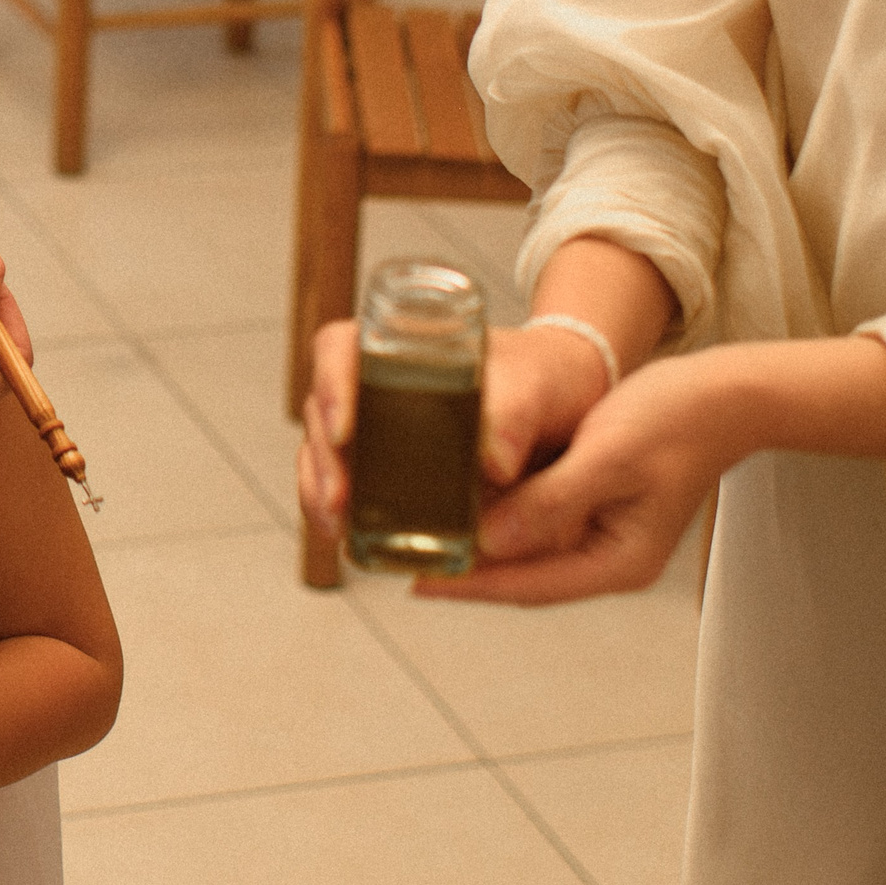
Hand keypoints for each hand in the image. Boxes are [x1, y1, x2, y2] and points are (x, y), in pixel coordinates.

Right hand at [296, 318, 612, 566]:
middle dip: (320, 459)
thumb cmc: (545, 379)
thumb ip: (515, 416)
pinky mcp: (386, 468)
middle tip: (338, 499)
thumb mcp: (535, 387)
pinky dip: (339, 512)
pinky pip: (345, 485)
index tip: (344, 430)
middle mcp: (375, 383)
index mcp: (400, 346)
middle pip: (321, 410)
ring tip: (336, 528)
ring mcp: (375, 427)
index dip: (329, 385)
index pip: (338, 348)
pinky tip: (346, 539)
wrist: (567, 408)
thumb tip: (495, 465)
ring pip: (322, 452)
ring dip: (318, 490)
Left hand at [426, 349, 739, 604]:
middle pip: (519, 574)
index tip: (416, 582)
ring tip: (413, 531)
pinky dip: (495, 511)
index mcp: (618, 561)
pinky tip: (454, 497)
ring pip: (520, 547)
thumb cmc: (676, 419)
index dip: (469, 586)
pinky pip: (531, 518)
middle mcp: (605, 556)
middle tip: (398, 556)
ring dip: (473, 540)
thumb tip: (489, 541)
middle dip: (462, 568)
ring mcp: (597, 533)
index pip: (528, 587)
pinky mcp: (589, 504)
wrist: (723, 392)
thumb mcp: (608, 457)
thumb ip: (551, 502)